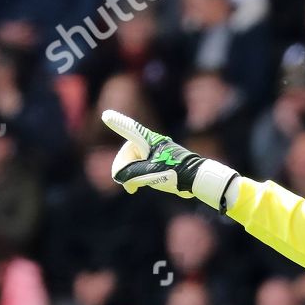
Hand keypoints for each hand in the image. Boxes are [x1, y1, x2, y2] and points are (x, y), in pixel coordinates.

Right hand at [101, 108, 237, 210]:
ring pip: (134, 163)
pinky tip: (140, 187)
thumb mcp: (147, 174)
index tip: (106, 116)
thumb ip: (127, 173)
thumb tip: (120, 177)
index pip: (129, 130)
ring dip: (132, 176)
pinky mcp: (160, 162)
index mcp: (147, 141)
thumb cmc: (175, 172)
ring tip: (137, 188)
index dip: (117, 124)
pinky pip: (143, 168)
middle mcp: (150, 143)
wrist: (197, 179)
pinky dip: (139, 177)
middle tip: (129, 187)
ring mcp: (155, 152)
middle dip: (124, 169)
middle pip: (127, 154)